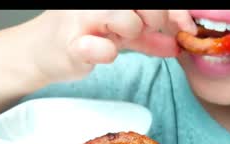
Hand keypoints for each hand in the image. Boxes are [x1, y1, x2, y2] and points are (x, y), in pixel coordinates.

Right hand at [30, 10, 196, 81]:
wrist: (43, 52)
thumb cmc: (83, 36)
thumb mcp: (122, 34)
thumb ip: (150, 38)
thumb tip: (178, 44)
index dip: (176, 12)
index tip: (186, 29)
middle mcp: (93, 1)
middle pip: (146, 4)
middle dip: (156, 19)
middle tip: (148, 30)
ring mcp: (79, 17)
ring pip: (127, 19)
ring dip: (132, 32)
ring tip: (117, 38)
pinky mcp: (69, 43)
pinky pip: (100, 48)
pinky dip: (107, 53)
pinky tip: (102, 52)